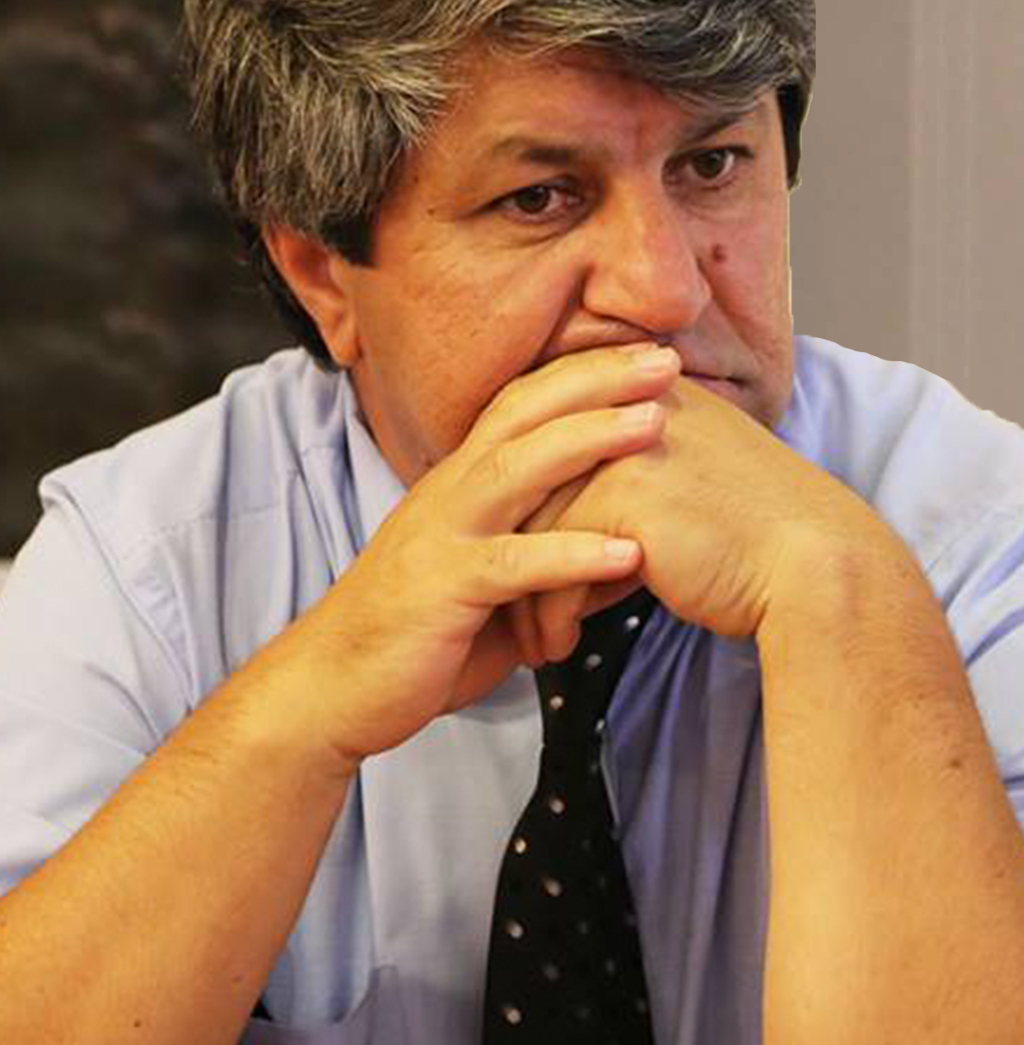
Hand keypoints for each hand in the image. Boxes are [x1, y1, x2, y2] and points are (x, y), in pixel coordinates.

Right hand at [266, 344, 683, 772]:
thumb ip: (561, 563)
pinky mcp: (443, 588)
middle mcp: (450, 493)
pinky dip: (572, 556)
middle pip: (525, 415)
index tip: (650, 355)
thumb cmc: (425, 635)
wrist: (335, 689)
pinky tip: (628, 555)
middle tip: (666, 362)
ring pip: (517, 469)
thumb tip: (634, 555)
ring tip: (654, 424)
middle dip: (597, 383)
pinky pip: (514, 565)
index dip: (584, 375)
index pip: (525, 405)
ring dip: (590, 441)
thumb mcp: (502, 588)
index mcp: (462, 482)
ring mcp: (443, 536)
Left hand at [508, 376, 893, 655]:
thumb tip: (584, 532)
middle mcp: (634, 406)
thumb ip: (642, 483)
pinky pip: (554, 562)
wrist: (817, 567)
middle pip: (537, 478)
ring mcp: (626, 448)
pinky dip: (548, 614)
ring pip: (535, 524)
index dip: (534, 502)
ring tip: (531, 642)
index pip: (562, 439)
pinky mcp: (623, 498)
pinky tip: (558, 648)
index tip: (522, 557)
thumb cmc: (767, 541)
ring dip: (525, 593)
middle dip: (516, 550)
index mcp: (655, 394)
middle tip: (507, 605)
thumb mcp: (698, 487)